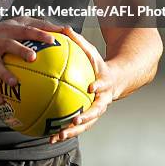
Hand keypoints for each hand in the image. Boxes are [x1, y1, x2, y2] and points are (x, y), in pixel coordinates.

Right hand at [0, 17, 63, 103]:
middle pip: (10, 45)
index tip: (53, 40)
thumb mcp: (16, 23)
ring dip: (4, 74)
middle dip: (21, 51)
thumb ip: (38, 25)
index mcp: (10, 30)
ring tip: (14, 84)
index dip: (39, 34)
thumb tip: (64, 30)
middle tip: (33, 58)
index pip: (26, 30)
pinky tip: (2, 102)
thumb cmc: (1, 30)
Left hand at [49, 26, 114, 143]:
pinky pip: (76, 127)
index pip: (103, 85)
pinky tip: (50, 137)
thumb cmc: (99, 64)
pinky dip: (65, 132)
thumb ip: (79, 41)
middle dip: (86, 117)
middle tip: (75, 120)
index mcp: (104, 84)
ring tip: (57, 137)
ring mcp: (96, 111)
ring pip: (86, 125)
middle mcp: (102, 100)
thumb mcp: (91, 52)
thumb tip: (64, 27)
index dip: (98, 87)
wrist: (114, 81)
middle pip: (96, 111)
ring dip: (73, 132)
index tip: (91, 87)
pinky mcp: (89, 118)